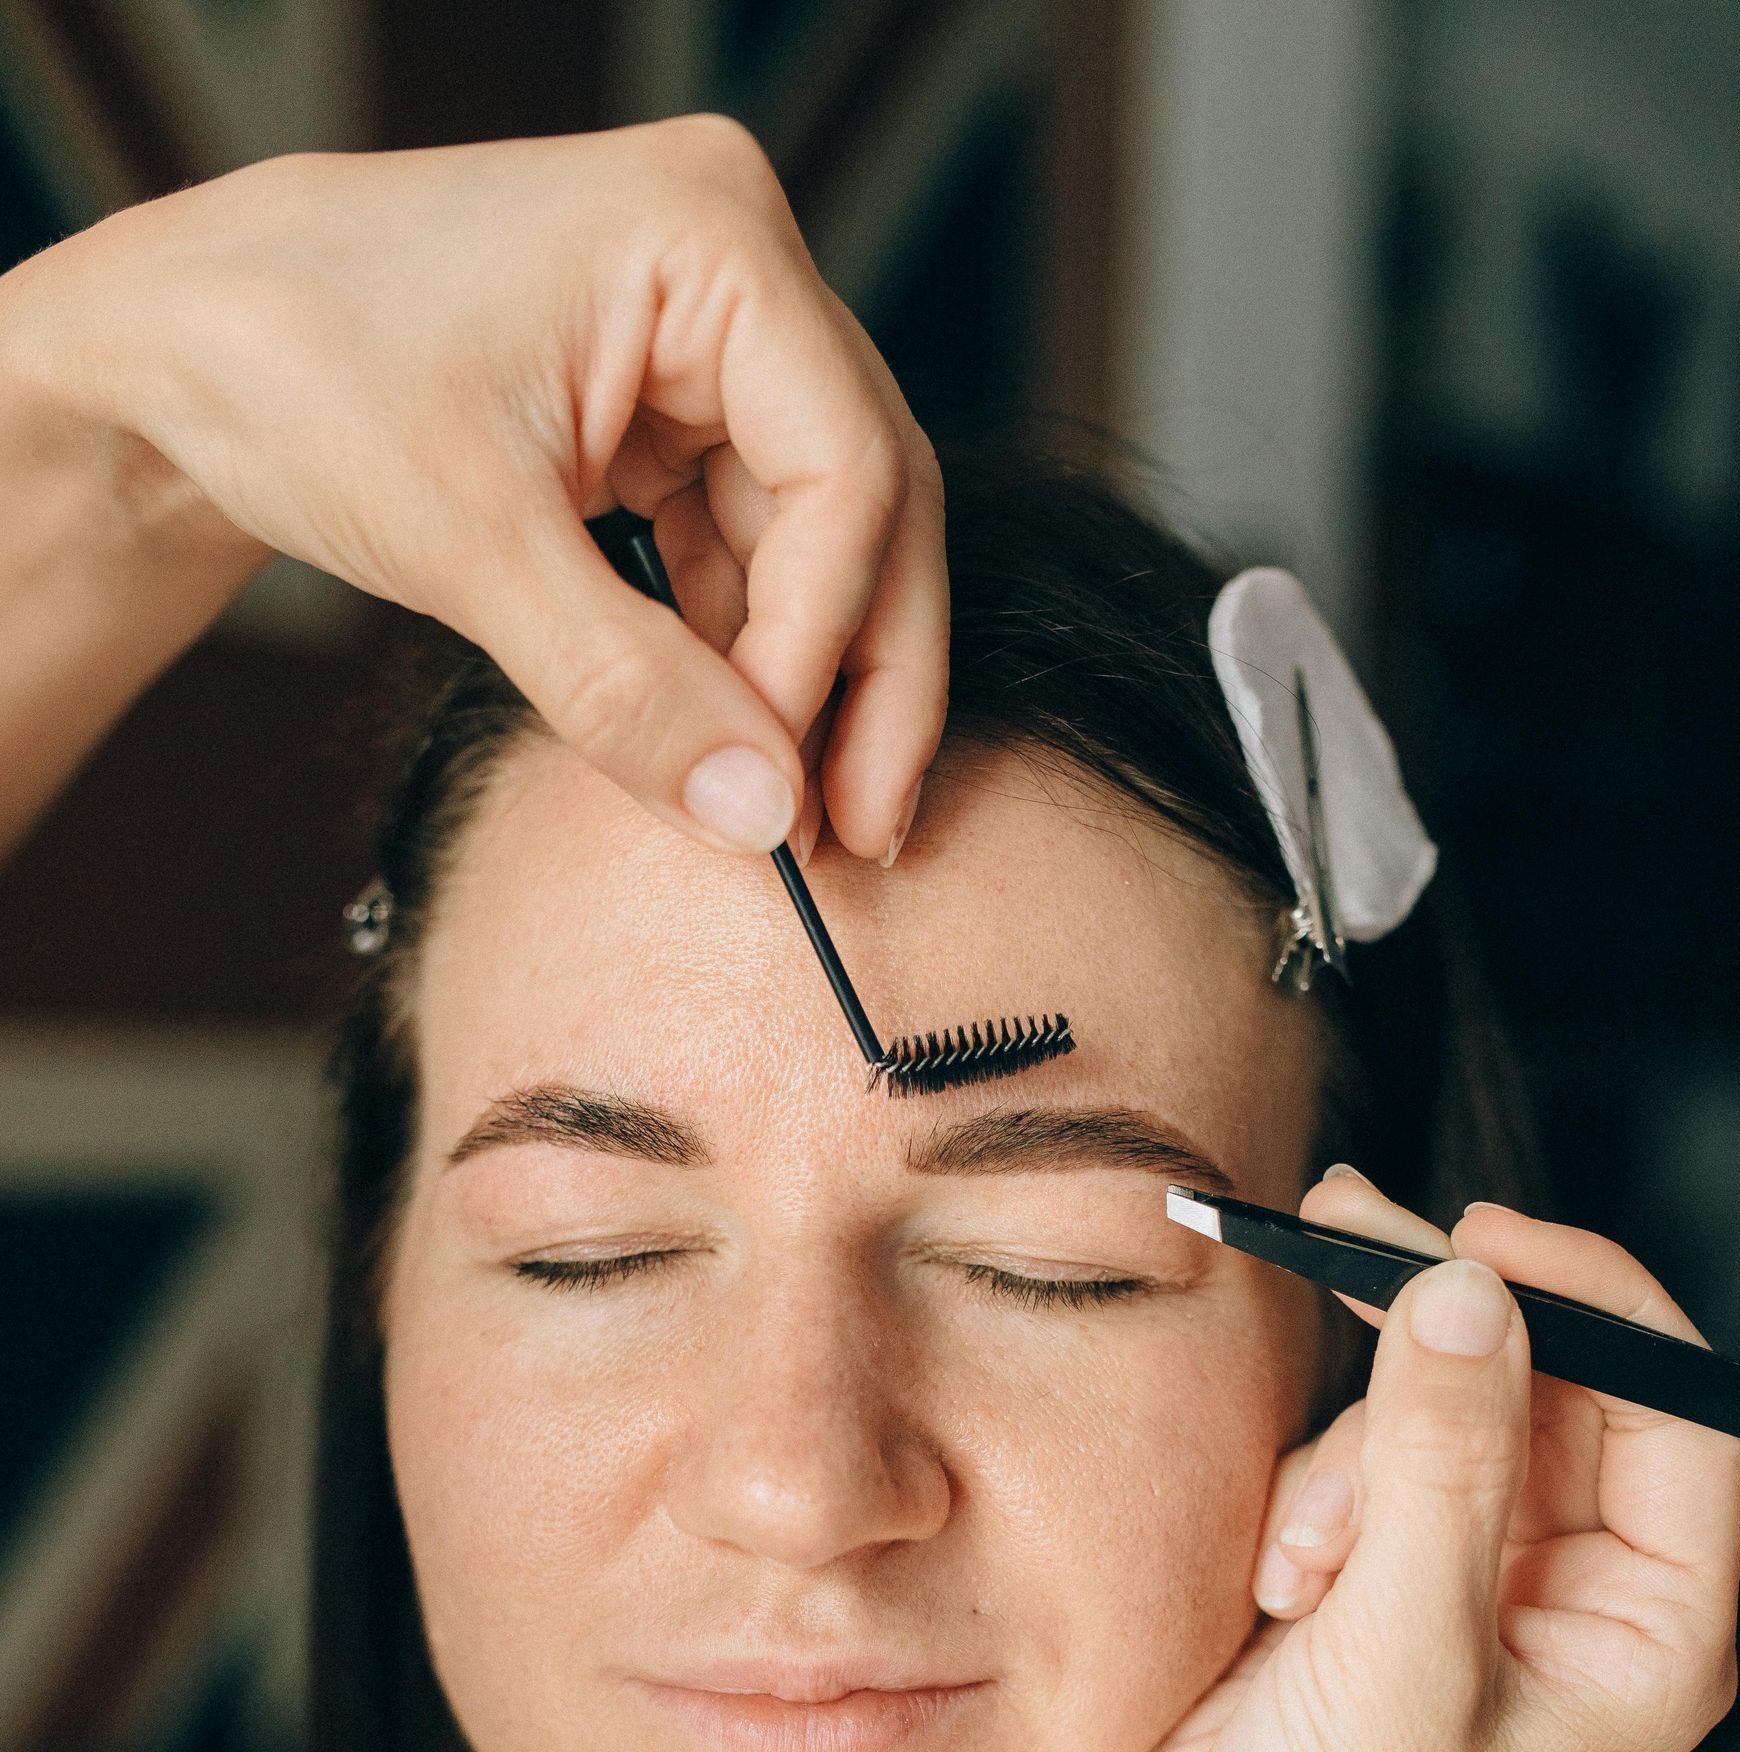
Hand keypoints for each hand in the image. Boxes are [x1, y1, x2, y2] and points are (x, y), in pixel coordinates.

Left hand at [2, 121, 942, 858]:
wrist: (179, 343)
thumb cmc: (294, 367)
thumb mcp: (466, 540)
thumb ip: (623, 688)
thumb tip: (760, 820)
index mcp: (712, 239)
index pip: (848, 467)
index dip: (829, 642)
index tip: (789, 786)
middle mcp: (739, 274)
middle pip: (870, 503)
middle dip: (864, 677)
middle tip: (857, 833)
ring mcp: (710, 346)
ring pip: (824, 542)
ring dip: (810, 683)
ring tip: (794, 818)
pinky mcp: (669, 414)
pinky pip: (749, 551)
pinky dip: (742, 654)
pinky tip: (729, 745)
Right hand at [1066, 1172, 1739, 1751]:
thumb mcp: (1401, 1657)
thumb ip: (1437, 1462)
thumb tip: (1465, 1290)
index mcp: (1649, 1633)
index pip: (1677, 1409)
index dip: (1593, 1302)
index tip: (1481, 1242)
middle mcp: (1576, 1604)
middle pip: (1548, 1387)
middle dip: (1442, 1346)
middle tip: (1345, 1236)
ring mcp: (1468, 1592)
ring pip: (1432, 1415)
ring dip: (1350, 1462)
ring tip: (1298, 1579)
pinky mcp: (1368, 1592)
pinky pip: (1352, 1465)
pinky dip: (1304, 1501)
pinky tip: (1274, 1594)